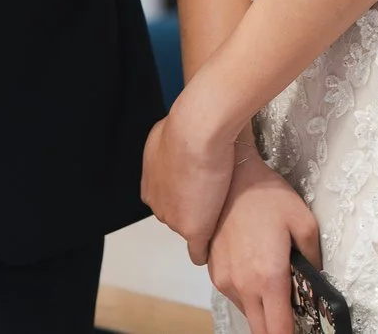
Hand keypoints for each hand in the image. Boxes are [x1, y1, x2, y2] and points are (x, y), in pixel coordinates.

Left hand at [142, 100, 238, 262]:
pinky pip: (198, 250)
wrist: (197, 132)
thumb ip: (167, 151)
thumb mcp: (164, 135)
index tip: (202, 186)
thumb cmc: (184, 127)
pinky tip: (214, 249)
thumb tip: (174, 148)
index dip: (187, 192)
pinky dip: (206, 250)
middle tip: (217, 196)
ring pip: (191, 227)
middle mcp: (158, 205)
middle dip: (194, 208)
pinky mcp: (194, 230)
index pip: (168, 198)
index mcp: (151, 185)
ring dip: (206, 222)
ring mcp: (174, 220)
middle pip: (177, 215)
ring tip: (226, 214)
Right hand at [208, 159, 322, 333]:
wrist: (233, 179)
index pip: (278, 330)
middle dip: (276, 328)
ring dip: (262, 310)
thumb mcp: (304, 222)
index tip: (301, 332)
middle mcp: (244, 286)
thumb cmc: (267, 197)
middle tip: (292, 317)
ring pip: (247, 313)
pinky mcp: (215, 273)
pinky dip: (248, 294)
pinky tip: (258, 272)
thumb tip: (317, 278)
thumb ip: (314, 258)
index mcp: (269, 278)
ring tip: (276, 287)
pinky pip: (234, 296)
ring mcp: (226, 281)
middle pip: (261, 329)